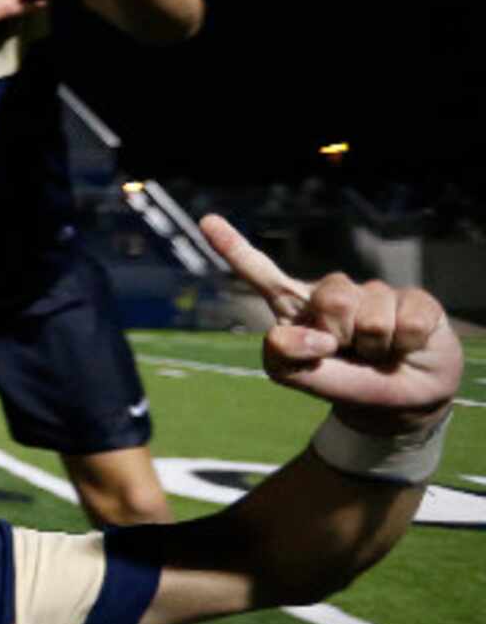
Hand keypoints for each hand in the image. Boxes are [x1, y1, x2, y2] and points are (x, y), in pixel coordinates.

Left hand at [202, 217, 462, 429]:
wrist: (397, 401)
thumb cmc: (342, 382)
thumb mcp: (302, 379)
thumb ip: (287, 360)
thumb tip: (293, 333)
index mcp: (295, 307)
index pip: (262, 273)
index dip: (234, 248)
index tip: (207, 222)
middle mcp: (333, 292)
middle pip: (331, 299)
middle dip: (340, 336)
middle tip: (345, 353)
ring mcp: (375, 293)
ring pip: (371, 316)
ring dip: (375, 346)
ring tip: (376, 353)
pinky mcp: (415, 300)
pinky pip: (409, 323)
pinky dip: (406, 345)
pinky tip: (404, 347)